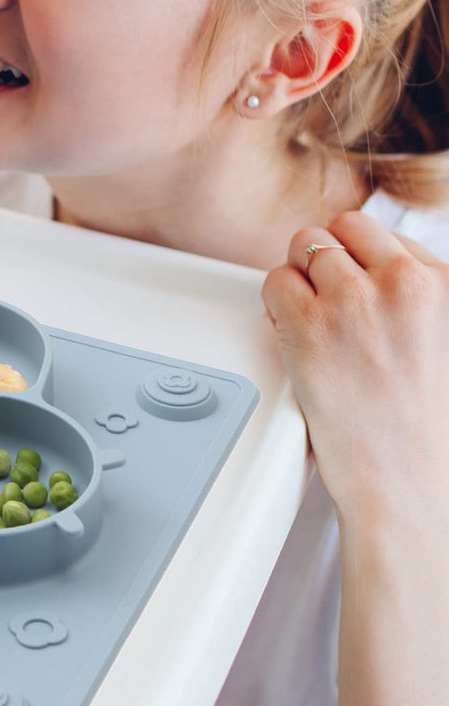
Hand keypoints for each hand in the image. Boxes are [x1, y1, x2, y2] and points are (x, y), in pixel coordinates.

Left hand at [261, 211, 448, 520]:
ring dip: (298, 279)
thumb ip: (411, 303)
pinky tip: (288, 332)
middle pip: (342, 229)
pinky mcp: (307, 325)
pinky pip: (274, 282)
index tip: (353, 292)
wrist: (407, 477)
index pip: (384, 237)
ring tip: (306, 320)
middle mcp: (402, 282)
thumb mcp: (439, 343)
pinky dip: (273, 303)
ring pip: (303, 247)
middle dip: (326, 259)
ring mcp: (352, 301)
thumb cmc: (422, 426)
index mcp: (443, 283)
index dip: (359, 265)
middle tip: (322, 301)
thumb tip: (370, 275)